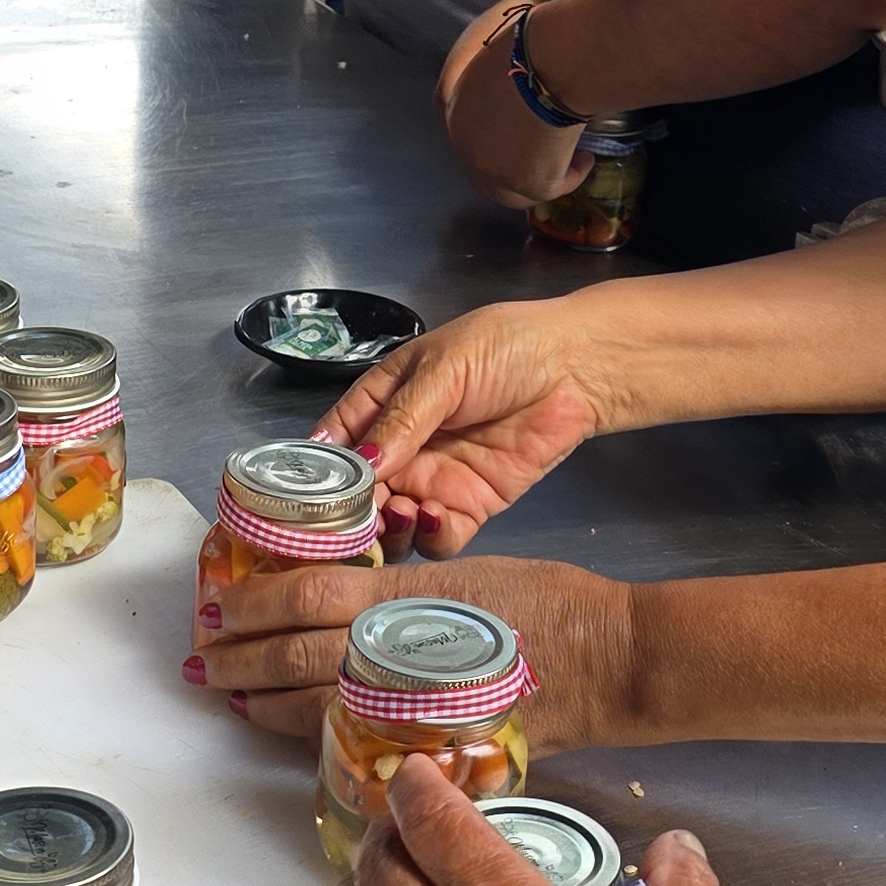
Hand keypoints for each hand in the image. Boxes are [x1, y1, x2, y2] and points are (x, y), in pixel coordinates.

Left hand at [199, 551, 636, 746]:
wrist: (612, 659)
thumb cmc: (551, 604)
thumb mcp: (465, 572)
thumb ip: (396, 589)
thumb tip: (337, 597)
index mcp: (409, 597)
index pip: (304, 597)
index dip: (251, 604)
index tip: (219, 607)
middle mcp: (404, 652)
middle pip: (294, 656)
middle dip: (240, 660)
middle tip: (205, 659)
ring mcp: (417, 705)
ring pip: (315, 708)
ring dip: (263, 704)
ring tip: (233, 696)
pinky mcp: (436, 746)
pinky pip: (360, 745)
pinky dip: (315, 739)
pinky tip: (294, 734)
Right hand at [314, 298, 621, 553]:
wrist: (576, 367)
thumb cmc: (505, 348)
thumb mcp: (444, 370)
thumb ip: (402, 419)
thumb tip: (363, 464)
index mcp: (382, 404)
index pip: (335, 444)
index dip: (319, 473)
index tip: (309, 497)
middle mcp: (401, 449)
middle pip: (360, 495)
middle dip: (353, 513)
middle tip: (358, 518)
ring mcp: (434, 480)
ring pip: (393, 524)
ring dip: (389, 528)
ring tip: (401, 512)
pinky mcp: (470, 505)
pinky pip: (440, 537)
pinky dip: (431, 537)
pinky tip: (435, 515)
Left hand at [441, 0, 592, 208]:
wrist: (553, 59)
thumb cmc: (530, 37)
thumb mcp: (501, 34)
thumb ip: (499, 51)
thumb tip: (517, 37)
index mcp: (452, 103)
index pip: (462, 122)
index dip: (490, 128)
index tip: (515, 126)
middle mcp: (465, 142)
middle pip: (486, 164)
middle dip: (512, 159)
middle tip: (541, 148)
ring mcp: (493, 168)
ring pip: (512, 189)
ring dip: (538, 176)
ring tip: (568, 160)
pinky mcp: (529, 183)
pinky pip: (551, 189)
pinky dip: (570, 176)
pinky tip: (585, 161)